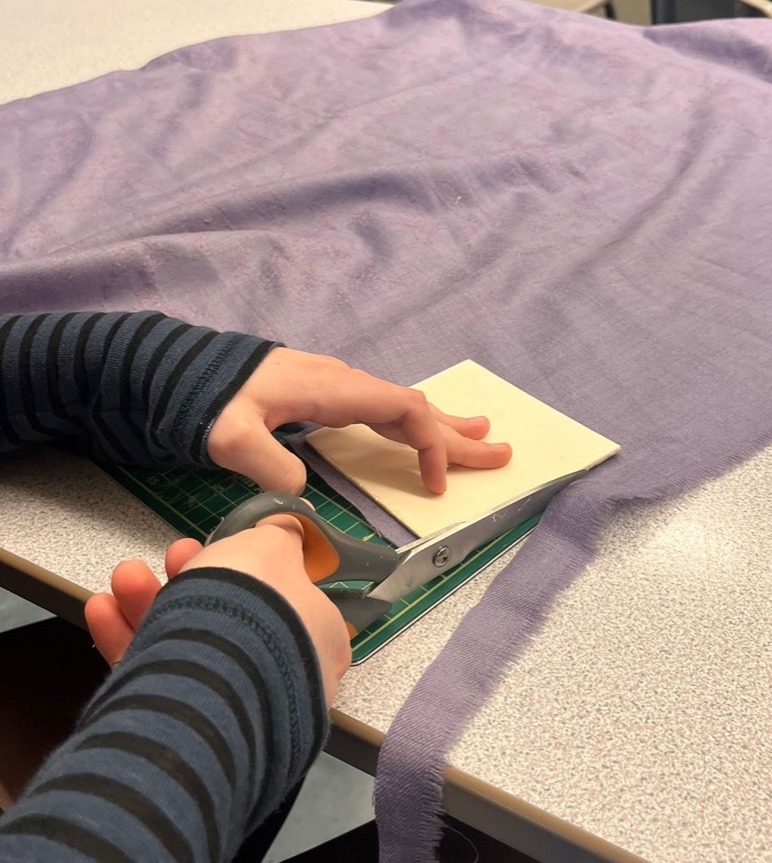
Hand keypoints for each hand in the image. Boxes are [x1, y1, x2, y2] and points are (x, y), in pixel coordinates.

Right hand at [86, 518, 350, 706]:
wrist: (213, 689)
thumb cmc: (258, 609)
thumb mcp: (273, 548)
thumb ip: (279, 537)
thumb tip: (286, 531)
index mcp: (319, 638)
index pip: (288, 600)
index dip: (248, 568)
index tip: (220, 547)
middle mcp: (282, 675)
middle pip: (230, 619)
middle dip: (190, 581)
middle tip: (171, 557)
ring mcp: (233, 705)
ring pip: (187, 645)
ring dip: (150, 604)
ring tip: (125, 578)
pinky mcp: (186, 726)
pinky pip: (154, 676)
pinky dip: (126, 641)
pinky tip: (102, 610)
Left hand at [208, 347, 511, 494]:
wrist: (177, 368)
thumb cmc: (204, 399)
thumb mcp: (228, 436)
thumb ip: (266, 462)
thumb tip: (301, 494)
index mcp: (333, 389)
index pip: (403, 410)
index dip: (431, 445)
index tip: (438, 485)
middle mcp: (342, 381)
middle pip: (414, 406)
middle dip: (458, 433)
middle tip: (503, 453)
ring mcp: (333, 384)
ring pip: (399, 404)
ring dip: (440, 424)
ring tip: (479, 433)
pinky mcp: (320, 390)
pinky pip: (381, 405)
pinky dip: (410, 421)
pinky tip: (415, 429)